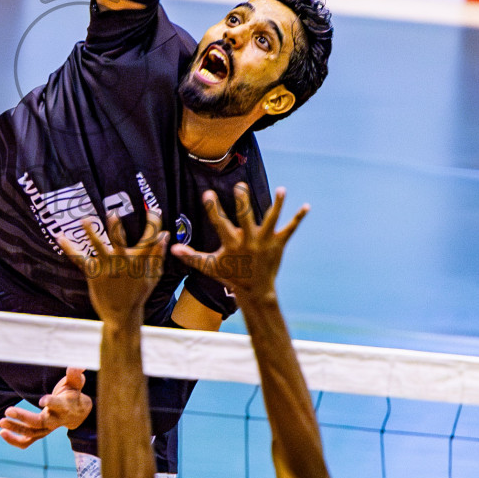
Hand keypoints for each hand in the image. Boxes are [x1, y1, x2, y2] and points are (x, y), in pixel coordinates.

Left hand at [0, 367, 91, 448]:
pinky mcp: (39, 434)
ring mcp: (47, 429)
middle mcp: (55, 420)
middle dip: (24, 417)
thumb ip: (74, 375)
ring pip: (31, 433)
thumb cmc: (73, 394)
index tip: (42, 400)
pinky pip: (26, 442)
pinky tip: (2, 432)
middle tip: (8, 410)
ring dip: (15, 429)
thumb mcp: (75, 383)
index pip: (58, 405)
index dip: (51, 403)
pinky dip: (14, 441)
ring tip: (1, 421)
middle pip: (40, 422)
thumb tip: (77, 365)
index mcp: (64, 406)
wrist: (77, 414)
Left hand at [57, 210, 168, 324]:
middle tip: (112, 213)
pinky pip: (79, 259)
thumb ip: (158, 256)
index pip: (150, 238)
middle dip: (116, 227)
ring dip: (91, 232)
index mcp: (139, 262)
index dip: (153, 223)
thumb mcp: (153, 276)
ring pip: (98, 246)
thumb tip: (165, 235)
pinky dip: (69, 248)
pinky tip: (60, 237)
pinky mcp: (93, 274)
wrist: (121, 314)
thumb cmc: (138, 294)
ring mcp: (107, 268)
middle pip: (119, 240)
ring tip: (85, 220)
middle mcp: (123, 262)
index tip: (153, 210)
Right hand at [171, 184, 306, 304]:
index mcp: (232, 243)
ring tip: (282, 190)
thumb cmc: (231, 276)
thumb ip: (192, 256)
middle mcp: (249, 241)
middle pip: (246, 218)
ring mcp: (265, 242)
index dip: (213, 208)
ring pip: (272, 220)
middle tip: (240, 186)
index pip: (219, 222)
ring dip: (278, 205)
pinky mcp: (278, 245)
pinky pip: (290, 229)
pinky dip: (298, 218)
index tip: (208, 193)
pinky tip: (306, 207)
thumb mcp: (210, 267)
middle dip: (243, 202)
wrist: (255, 291)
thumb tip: (173, 249)